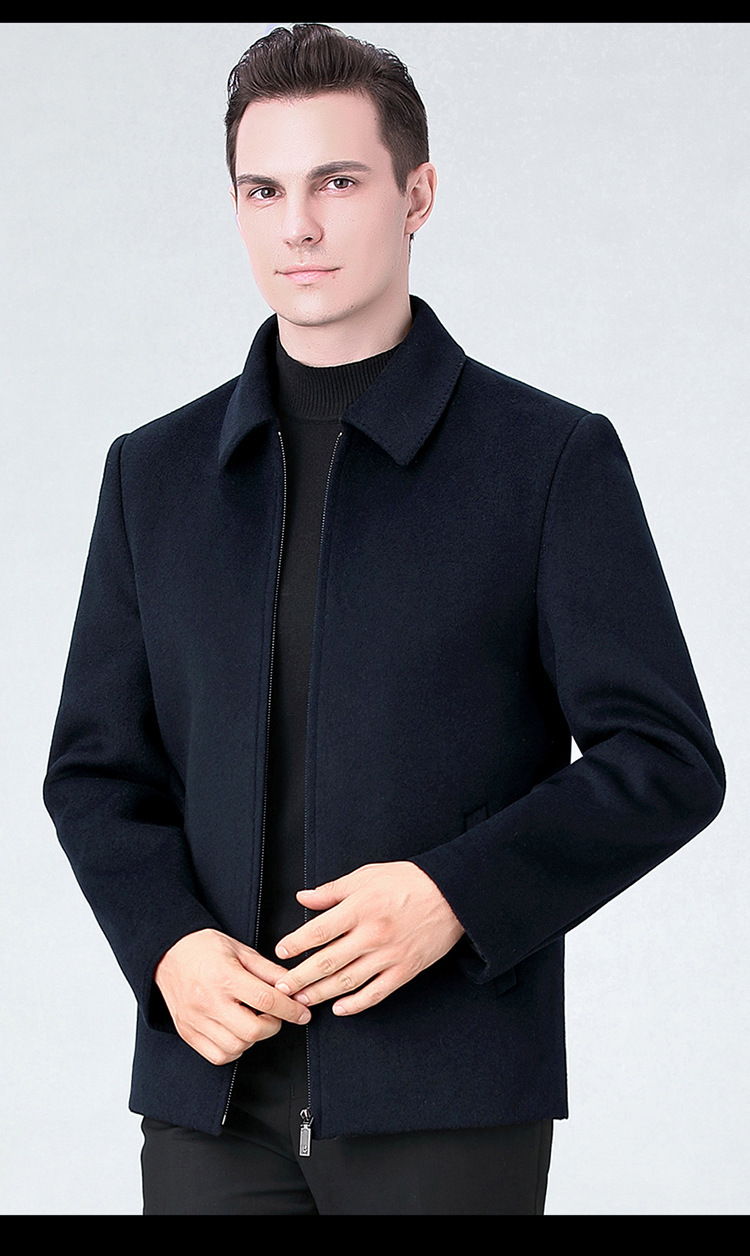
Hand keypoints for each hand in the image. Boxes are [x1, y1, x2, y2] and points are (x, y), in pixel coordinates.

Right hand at [154, 928, 310, 1065]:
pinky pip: (217, 1056)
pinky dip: (233, 1050)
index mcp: (224, 977)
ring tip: (253, 1021)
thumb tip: (291, 985)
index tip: (301, 1013)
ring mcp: (196, 1020)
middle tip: (275, 1015)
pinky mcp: (188, 1032)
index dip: (290, 1010)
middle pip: (252, 1031)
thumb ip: (267, 970)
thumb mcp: (240, 949)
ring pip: (236, 1048)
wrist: (168, 952)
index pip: (266, 1001)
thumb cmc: (202, 948)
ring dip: (253, 1039)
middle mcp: (208, 1001)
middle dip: (273, 1026)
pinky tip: (236, 1033)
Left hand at [273, 862, 464, 1016]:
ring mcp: (389, 955)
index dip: (296, 944)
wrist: (452, 895)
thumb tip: (304, 897)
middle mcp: (372, 934)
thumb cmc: (409, 881)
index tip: (282, 952)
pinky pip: (376, 993)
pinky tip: (339, 1008)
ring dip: (321, 993)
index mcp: (361, 908)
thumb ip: (333, 890)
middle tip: (281, 988)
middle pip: (328, 961)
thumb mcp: (367, 876)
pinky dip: (356, 1004)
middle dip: (300, 977)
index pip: (319, 931)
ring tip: (302, 1000)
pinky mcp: (405, 970)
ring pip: (347, 981)